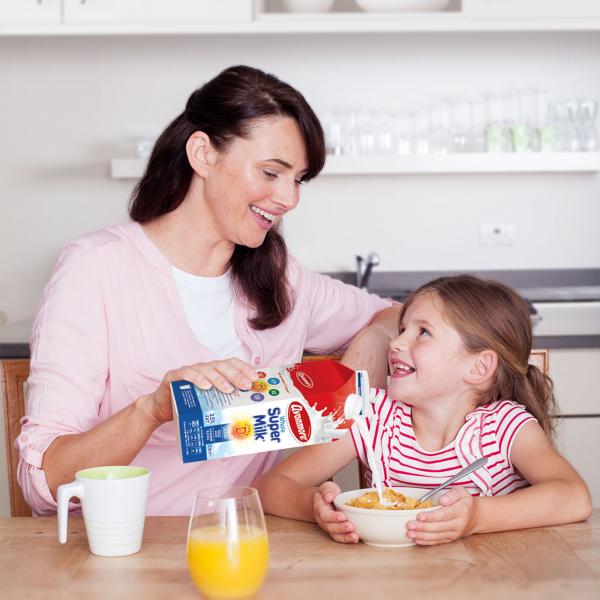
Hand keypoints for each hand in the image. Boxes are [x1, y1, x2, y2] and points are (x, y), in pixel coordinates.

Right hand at [142, 358, 257, 425]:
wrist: (162, 409)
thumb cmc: (189, 407)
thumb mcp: (209, 404)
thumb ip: (224, 403)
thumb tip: (249, 414)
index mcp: (214, 372)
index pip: (231, 364)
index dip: (244, 368)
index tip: (255, 377)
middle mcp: (203, 368)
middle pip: (222, 366)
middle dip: (236, 375)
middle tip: (245, 385)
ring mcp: (189, 370)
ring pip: (206, 369)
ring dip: (218, 378)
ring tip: (227, 389)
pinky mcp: (174, 376)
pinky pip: (186, 374)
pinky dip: (197, 379)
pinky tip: (205, 386)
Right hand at [313, 481, 358, 543]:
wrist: (323, 500)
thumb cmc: (327, 493)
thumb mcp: (327, 487)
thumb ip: (328, 491)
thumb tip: (328, 497)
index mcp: (319, 508)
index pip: (324, 514)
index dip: (333, 517)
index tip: (342, 516)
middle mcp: (322, 520)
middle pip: (330, 527)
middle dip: (340, 528)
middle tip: (351, 526)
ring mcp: (328, 526)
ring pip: (334, 535)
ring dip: (345, 537)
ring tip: (354, 536)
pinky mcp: (335, 531)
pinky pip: (340, 537)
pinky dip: (347, 539)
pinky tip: (355, 539)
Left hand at [405, 487, 477, 545]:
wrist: (476, 517)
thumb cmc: (465, 502)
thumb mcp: (461, 492)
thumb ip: (452, 494)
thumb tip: (443, 500)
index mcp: (461, 511)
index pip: (444, 515)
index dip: (431, 517)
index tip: (419, 516)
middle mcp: (458, 524)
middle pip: (438, 527)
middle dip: (422, 527)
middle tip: (409, 525)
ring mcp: (454, 533)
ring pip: (437, 536)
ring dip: (422, 536)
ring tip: (410, 533)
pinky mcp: (451, 539)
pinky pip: (438, 541)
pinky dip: (427, 542)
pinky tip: (417, 540)